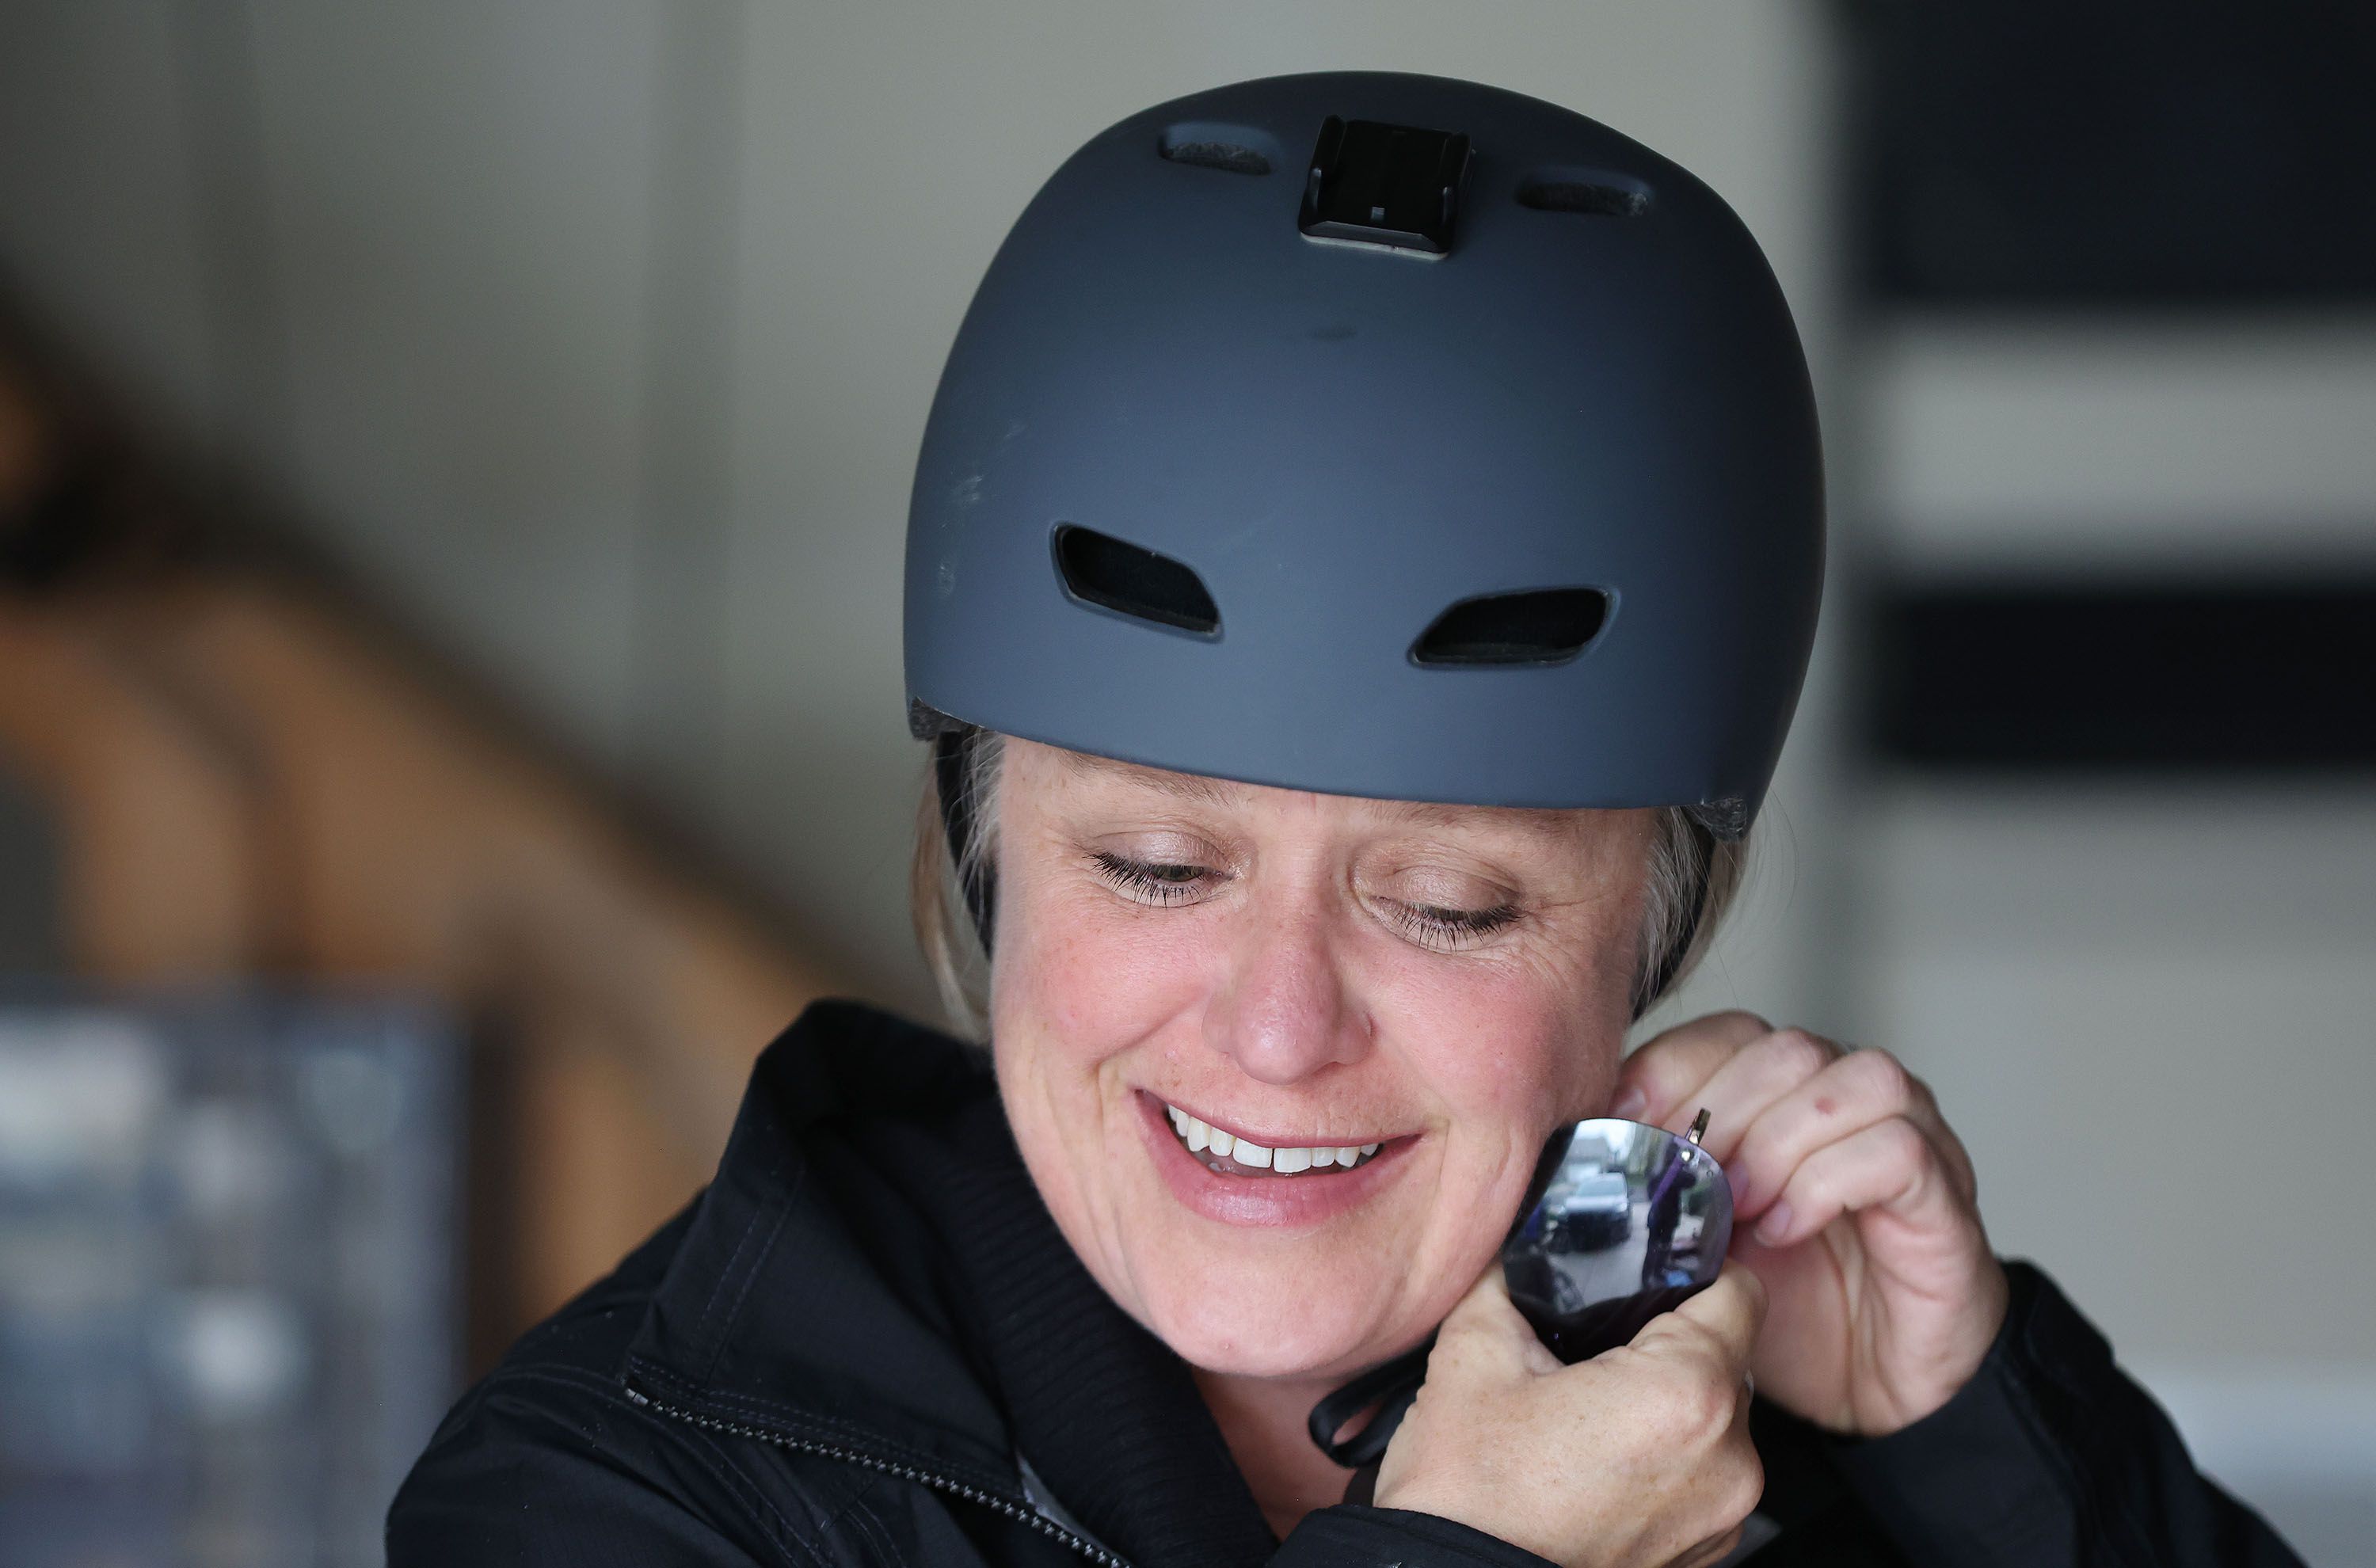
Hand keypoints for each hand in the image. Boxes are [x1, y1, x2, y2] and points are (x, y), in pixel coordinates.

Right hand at [1374, 1263, 1766, 1567]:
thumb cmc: (1468, 1495)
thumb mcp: (1475, 1350)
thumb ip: (1513, 1276)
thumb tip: (1525, 1242)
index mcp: (1687, 1395)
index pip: (1741, 1293)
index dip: (1697, 1268)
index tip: (1657, 1271)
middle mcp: (1728, 1461)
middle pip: (1729, 1357)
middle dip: (1671, 1340)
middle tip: (1599, 1343)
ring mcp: (1722, 1517)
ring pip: (1719, 1419)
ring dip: (1672, 1403)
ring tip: (1594, 1408)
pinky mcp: (1704, 1554)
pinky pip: (1707, 1476)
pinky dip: (1669, 1458)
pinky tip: (1602, 1459)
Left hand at [1615, 1013, 2007, 1435]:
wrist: (1874, 1392)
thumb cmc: (1786, 1306)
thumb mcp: (1696, 1238)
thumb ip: (1657, 1184)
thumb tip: (1582, 1153)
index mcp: (1786, 1093)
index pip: (1727, 1033)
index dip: (1670, 1070)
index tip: (1624, 1128)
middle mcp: (1850, 1100)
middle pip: (1784, 1047)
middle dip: (1719, 1111)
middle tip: (1686, 1182)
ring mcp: (1911, 1138)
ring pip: (1852, 1080)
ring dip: (1779, 1141)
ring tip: (1740, 1209)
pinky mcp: (1944, 1197)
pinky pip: (1896, 1149)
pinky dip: (1828, 1182)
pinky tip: (1787, 1229)